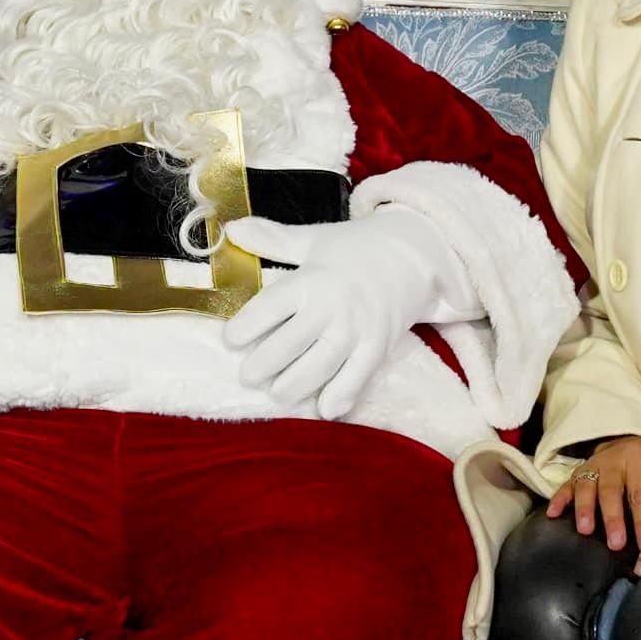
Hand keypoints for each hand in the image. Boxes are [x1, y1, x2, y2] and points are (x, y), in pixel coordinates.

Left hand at [221, 210, 459, 418]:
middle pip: (291, 342)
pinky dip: (342, 395)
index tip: (229, 339)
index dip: (247, 325)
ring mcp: (357, 329)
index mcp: (312, 278)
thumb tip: (232, 229)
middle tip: (247, 376)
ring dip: (295, 385)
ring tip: (277, 394)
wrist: (411, 256)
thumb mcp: (312, 240)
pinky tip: (325, 410)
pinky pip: (358, 376)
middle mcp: (333, 305)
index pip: (272, 305)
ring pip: (321, 365)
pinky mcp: (378, 347)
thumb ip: (271, 239)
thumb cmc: (353, 250)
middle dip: (264, 364)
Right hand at [548, 436, 640, 547]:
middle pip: (611, 491)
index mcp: (639, 460)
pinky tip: (552, 514)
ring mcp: (593, 466)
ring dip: (585, 509)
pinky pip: (566, 484)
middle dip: (612, 518)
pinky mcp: (577, 472)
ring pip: (587, 487)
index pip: (640, 492)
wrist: (628, 442)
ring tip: (585, 530)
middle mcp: (613, 462)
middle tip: (616, 543)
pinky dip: (558, 499)